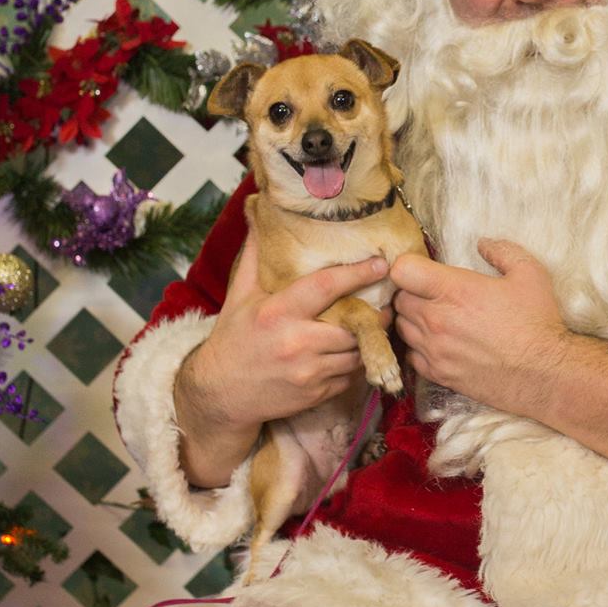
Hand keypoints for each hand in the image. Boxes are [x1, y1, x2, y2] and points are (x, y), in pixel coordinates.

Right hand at [174, 229, 390, 485]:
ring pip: (357, 354)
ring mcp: (309, 372)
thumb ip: (255, 256)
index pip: (327, 287)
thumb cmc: (233, 337)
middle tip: (387, 303)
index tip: (381, 263)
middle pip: (353, 325)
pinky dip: (354, 364)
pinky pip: (349, 377)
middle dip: (374, 315)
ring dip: (367, 341)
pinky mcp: (317, 394)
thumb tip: (256, 212)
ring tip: (374, 326)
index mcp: (278, 312)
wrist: (220, 392)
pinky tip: (352, 352)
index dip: (358, 273)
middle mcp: (297, 342)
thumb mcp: (240, 295)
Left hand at [392, 239, 568, 417]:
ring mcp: (434, 350)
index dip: (408, 265)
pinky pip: (411, 356)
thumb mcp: (529, 274)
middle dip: (411, 292)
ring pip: (401, 327)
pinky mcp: (438, 374)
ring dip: (413, 319)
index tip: (423, 269)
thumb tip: (483, 243)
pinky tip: (439, 343)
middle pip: (398, 299)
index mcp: (453, 291)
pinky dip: (418, 347)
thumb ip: (502, 251)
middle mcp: (436, 320)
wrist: (544, 374)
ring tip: (435, 318)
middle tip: (432, 293)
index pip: (402, 271)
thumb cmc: (537, 323)